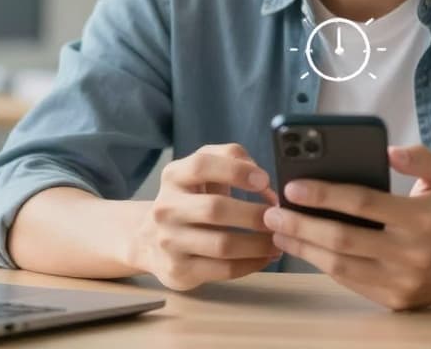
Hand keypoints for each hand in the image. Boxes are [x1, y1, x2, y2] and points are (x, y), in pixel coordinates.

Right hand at [130, 143, 280, 289]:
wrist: (150, 240)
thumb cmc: (191, 199)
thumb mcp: (203, 172)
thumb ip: (232, 160)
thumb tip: (264, 182)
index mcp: (173, 177)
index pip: (201, 166)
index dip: (235, 171)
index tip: (264, 180)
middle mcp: (166, 208)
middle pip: (215, 209)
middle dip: (254, 214)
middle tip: (280, 217)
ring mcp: (169, 242)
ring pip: (222, 244)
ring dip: (259, 243)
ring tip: (279, 239)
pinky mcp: (179, 271)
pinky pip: (223, 269)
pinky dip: (252, 263)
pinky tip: (266, 257)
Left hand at [262, 144, 430, 309]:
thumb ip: (419, 157)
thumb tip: (388, 151)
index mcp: (420, 217)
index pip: (362, 203)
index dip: (323, 194)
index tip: (292, 186)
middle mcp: (411, 252)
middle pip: (343, 239)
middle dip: (301, 225)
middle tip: (272, 214)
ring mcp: (403, 281)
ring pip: (341, 266)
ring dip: (304, 250)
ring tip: (279, 234)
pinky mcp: (398, 300)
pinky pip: (352, 282)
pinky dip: (325, 266)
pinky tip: (306, 250)